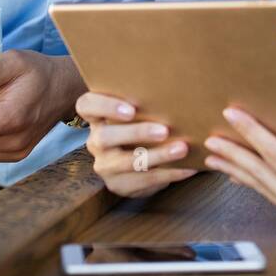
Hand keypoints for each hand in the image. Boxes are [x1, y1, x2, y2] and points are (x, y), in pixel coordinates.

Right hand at [77, 92, 195, 197]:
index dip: (105, 106)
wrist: (142, 165)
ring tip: (181, 149)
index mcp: (97, 117)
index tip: (131, 110)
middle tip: (164, 131)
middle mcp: (96, 141)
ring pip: (127, 162)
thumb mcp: (142, 113)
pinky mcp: (118, 185)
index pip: (87, 105)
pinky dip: (169, 173)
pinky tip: (188, 168)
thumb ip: (148, 103)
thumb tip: (180, 91)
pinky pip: (144, 180)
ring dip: (157, 155)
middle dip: (136, 133)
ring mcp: (105, 165)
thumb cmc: (144, 126)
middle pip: (106, 136)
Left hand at [205, 106, 275, 247]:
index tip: (233, 115)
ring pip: (264, 189)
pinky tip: (242, 177)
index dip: (253, 134)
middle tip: (210, 138)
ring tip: (214, 156)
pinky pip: (274, 198)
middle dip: (234, 155)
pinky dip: (256, 184)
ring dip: (238, 171)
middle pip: (262, 175)